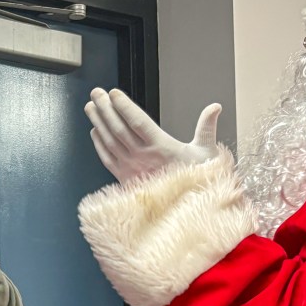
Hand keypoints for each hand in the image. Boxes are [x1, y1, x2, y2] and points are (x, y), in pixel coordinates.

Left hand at [85, 87, 221, 183]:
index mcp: (161, 148)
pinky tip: (95, 132)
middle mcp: (142, 158)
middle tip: (96, 93)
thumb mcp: (206, 154)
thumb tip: (215, 108)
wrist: (186, 212)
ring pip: (110, 142)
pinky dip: (99, 144)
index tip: (113, 93)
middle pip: (118, 129)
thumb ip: (206, 128)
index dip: (124, 106)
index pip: (138, 122)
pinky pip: (107, 159)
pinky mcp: (125, 179)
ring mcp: (131, 169)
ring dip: (98, 123)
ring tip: (90, 107)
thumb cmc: (196, 182)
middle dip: (105, 109)